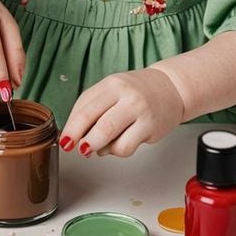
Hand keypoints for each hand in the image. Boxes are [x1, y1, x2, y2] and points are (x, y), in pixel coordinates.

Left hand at [61, 68, 186, 158]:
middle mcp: (127, 96)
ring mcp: (140, 112)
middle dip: (82, 141)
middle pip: (97, 124)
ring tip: (100, 147)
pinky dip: (117, 151)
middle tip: (78, 150)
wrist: (171, 88)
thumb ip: (92, 108)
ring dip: (100, 148)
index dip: (71, 128)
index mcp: (111, 85)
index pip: (84, 108)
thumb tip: (75, 136)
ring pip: (111, 138)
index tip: (65, 141)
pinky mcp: (151, 127)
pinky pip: (126, 147)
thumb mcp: (111, 91)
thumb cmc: (136, 92)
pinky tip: (119, 144)